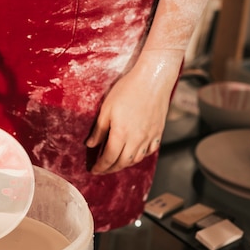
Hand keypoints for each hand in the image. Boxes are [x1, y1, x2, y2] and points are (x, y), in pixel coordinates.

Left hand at [85, 50, 182, 173]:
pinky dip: (140, 157)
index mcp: (121, 134)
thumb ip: (99, 130)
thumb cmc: (127, 90)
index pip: (108, 158)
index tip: (93, 170)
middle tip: (102, 169)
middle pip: (122, 162)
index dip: (100, 166)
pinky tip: (134, 155)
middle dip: (110, 168)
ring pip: (136, 159)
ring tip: (115, 164)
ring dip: (124, 164)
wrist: (152, 79)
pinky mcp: (158, 132)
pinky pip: (149, 151)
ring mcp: (149, 137)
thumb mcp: (106, 109)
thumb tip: (91, 145)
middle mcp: (137, 139)